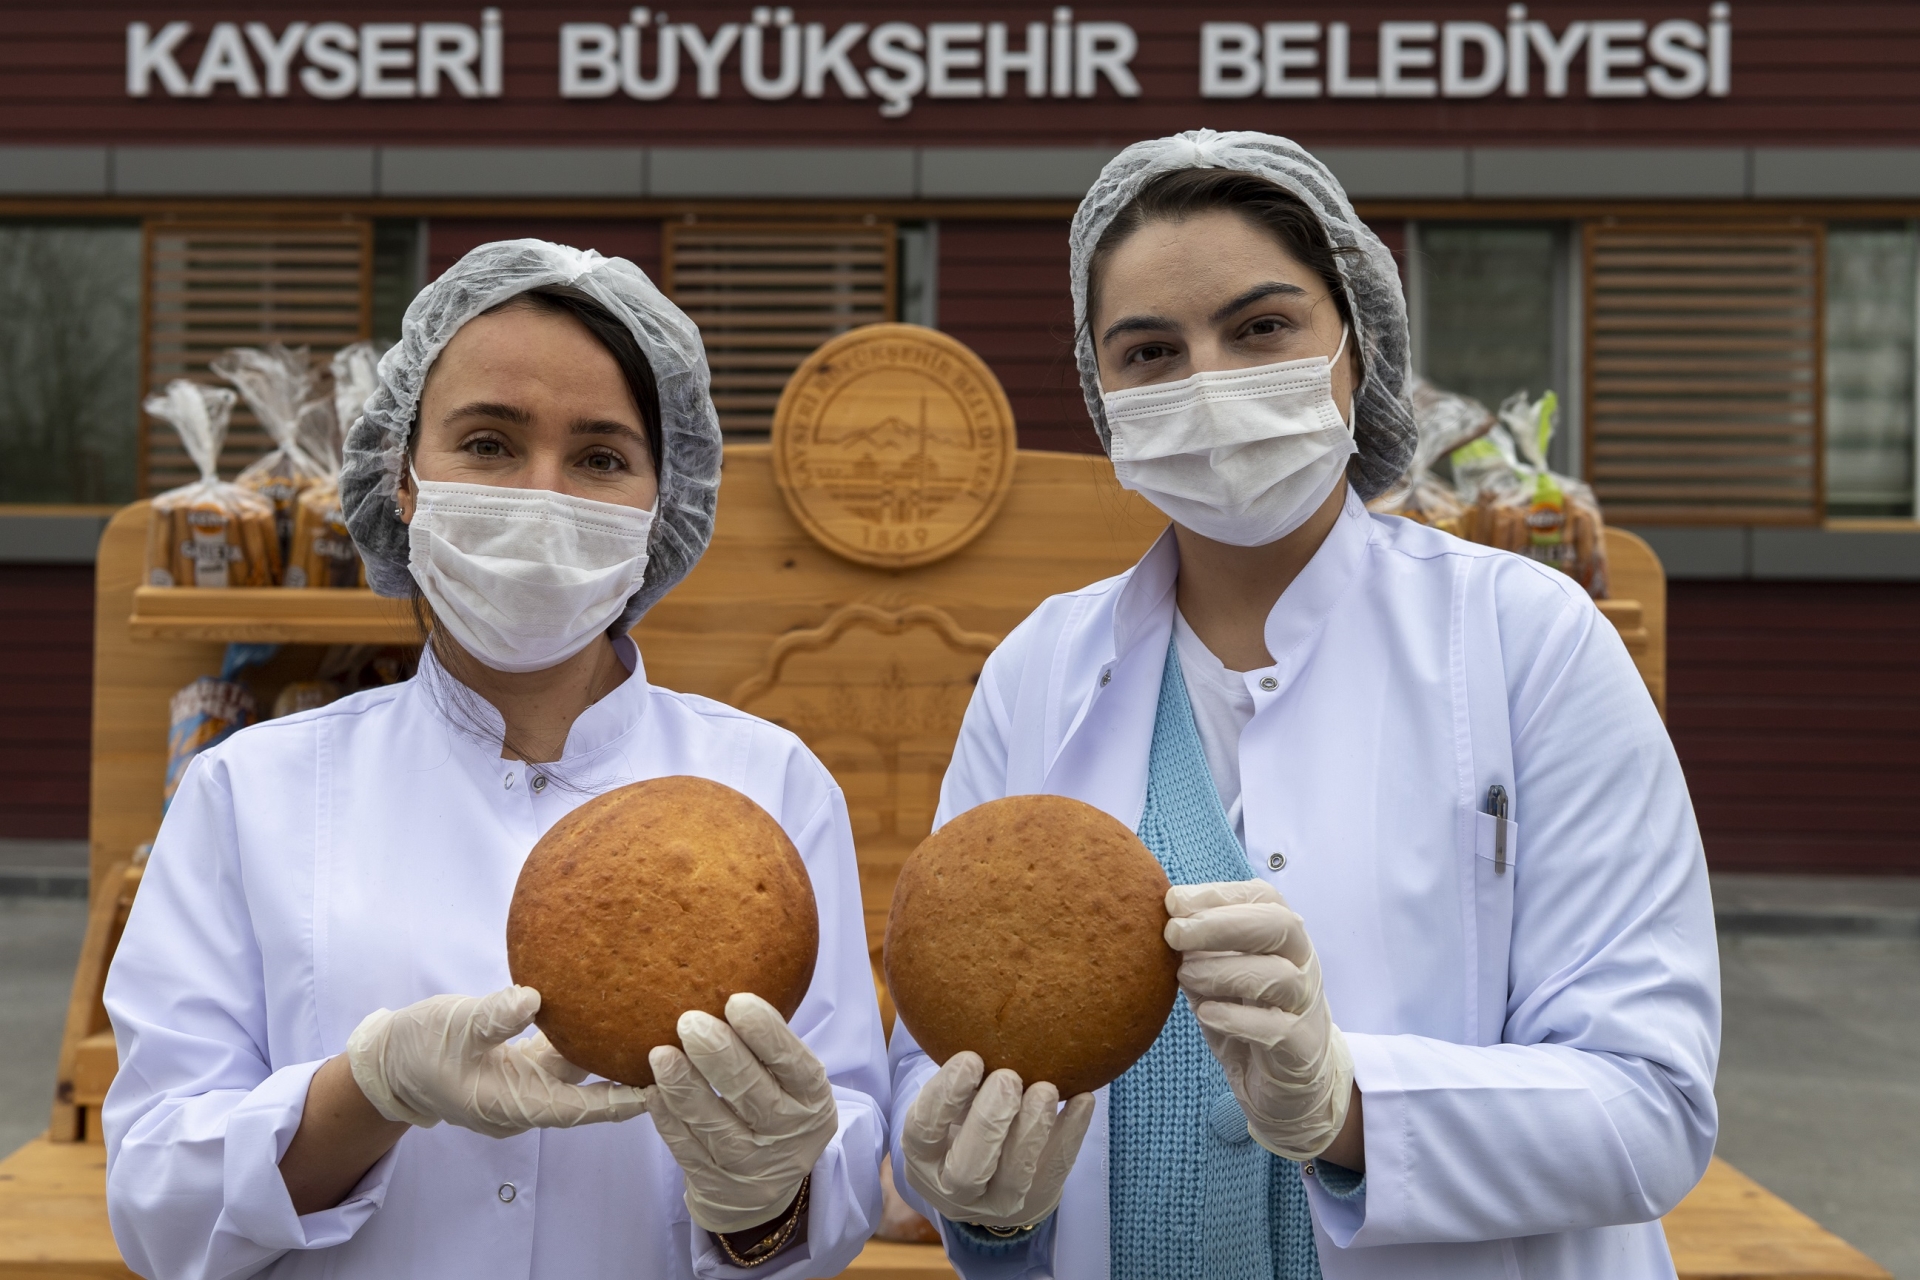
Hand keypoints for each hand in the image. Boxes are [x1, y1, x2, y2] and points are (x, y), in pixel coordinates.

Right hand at [345, 985, 648, 1138]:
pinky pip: (560, 1057)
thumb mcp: (453, 1027)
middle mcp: (525, 1101)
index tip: (659, 1091)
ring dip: (607, 1055)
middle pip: (586, 1095)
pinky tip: (608, 1014)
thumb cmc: (417, 1047)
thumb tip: (535, 998)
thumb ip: (493, 1016)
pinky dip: (582, 1039)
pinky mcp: (521, 1067)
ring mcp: (524, 1086)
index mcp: (511, 1104)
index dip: (618, 1103)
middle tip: (672, 1053)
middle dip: (625, 1078)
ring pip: (576, 1072)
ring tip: (651, 1030)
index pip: (577, 1109)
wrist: (388, 1060)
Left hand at [647, 993, 838, 1234]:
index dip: (766, 1033)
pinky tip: (652, 1092)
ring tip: (660, 1055)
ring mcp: (751, 1164)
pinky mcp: (715, 1183)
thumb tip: (724, 990)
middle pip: (752, 1092)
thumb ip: (769, 1047)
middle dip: (719, 1054)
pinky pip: (687, 1149)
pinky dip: (668, 1119)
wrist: (762, 1187)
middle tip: (689, 1022)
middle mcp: (788, 1133)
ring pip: (714, 1124)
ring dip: (685, 1086)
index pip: (793, 1062)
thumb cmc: (773, 1108)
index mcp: (813, 1098)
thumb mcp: (791, 1082)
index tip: (736, 1001)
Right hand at [901, 1052, 1094, 1230]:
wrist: (991, 1182)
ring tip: (1046, 1089)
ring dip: (1031, 1132)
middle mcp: (953, 1189)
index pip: (924, 1131)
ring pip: (1014, 1178)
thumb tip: (981, 1023)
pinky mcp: (1038, 1200)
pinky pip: (1056, 1172)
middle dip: (989, 1121)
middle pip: (967, 1168)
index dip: (945, 1095)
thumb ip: (959, 1081)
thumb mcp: (949, 1107)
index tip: (970, 1058)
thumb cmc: (963, 1124)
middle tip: (1008, 1077)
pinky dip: (1071, 1135)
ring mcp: (996, 1203)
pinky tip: (1082, 1099)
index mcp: (922, 1158)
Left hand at [1164, 881, 1354, 1161]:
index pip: (1262, 898)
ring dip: (1224, 971)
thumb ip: (1198, 953)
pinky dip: (1237, 1017)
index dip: (1218, 894)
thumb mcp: (1220, 980)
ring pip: (1279, 975)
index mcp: (1284, 939)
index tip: (1173, 901)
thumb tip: (1162, 925)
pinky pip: (1276, 1028)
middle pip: (1280, 926)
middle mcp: (1303, 965)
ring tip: (1183, 976)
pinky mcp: (1301, 1049)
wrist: (1291, 1086)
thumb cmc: (1250, 1019)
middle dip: (1222, 923)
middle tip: (1174, 933)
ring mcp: (1306, 1007)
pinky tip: (1205, 1013)